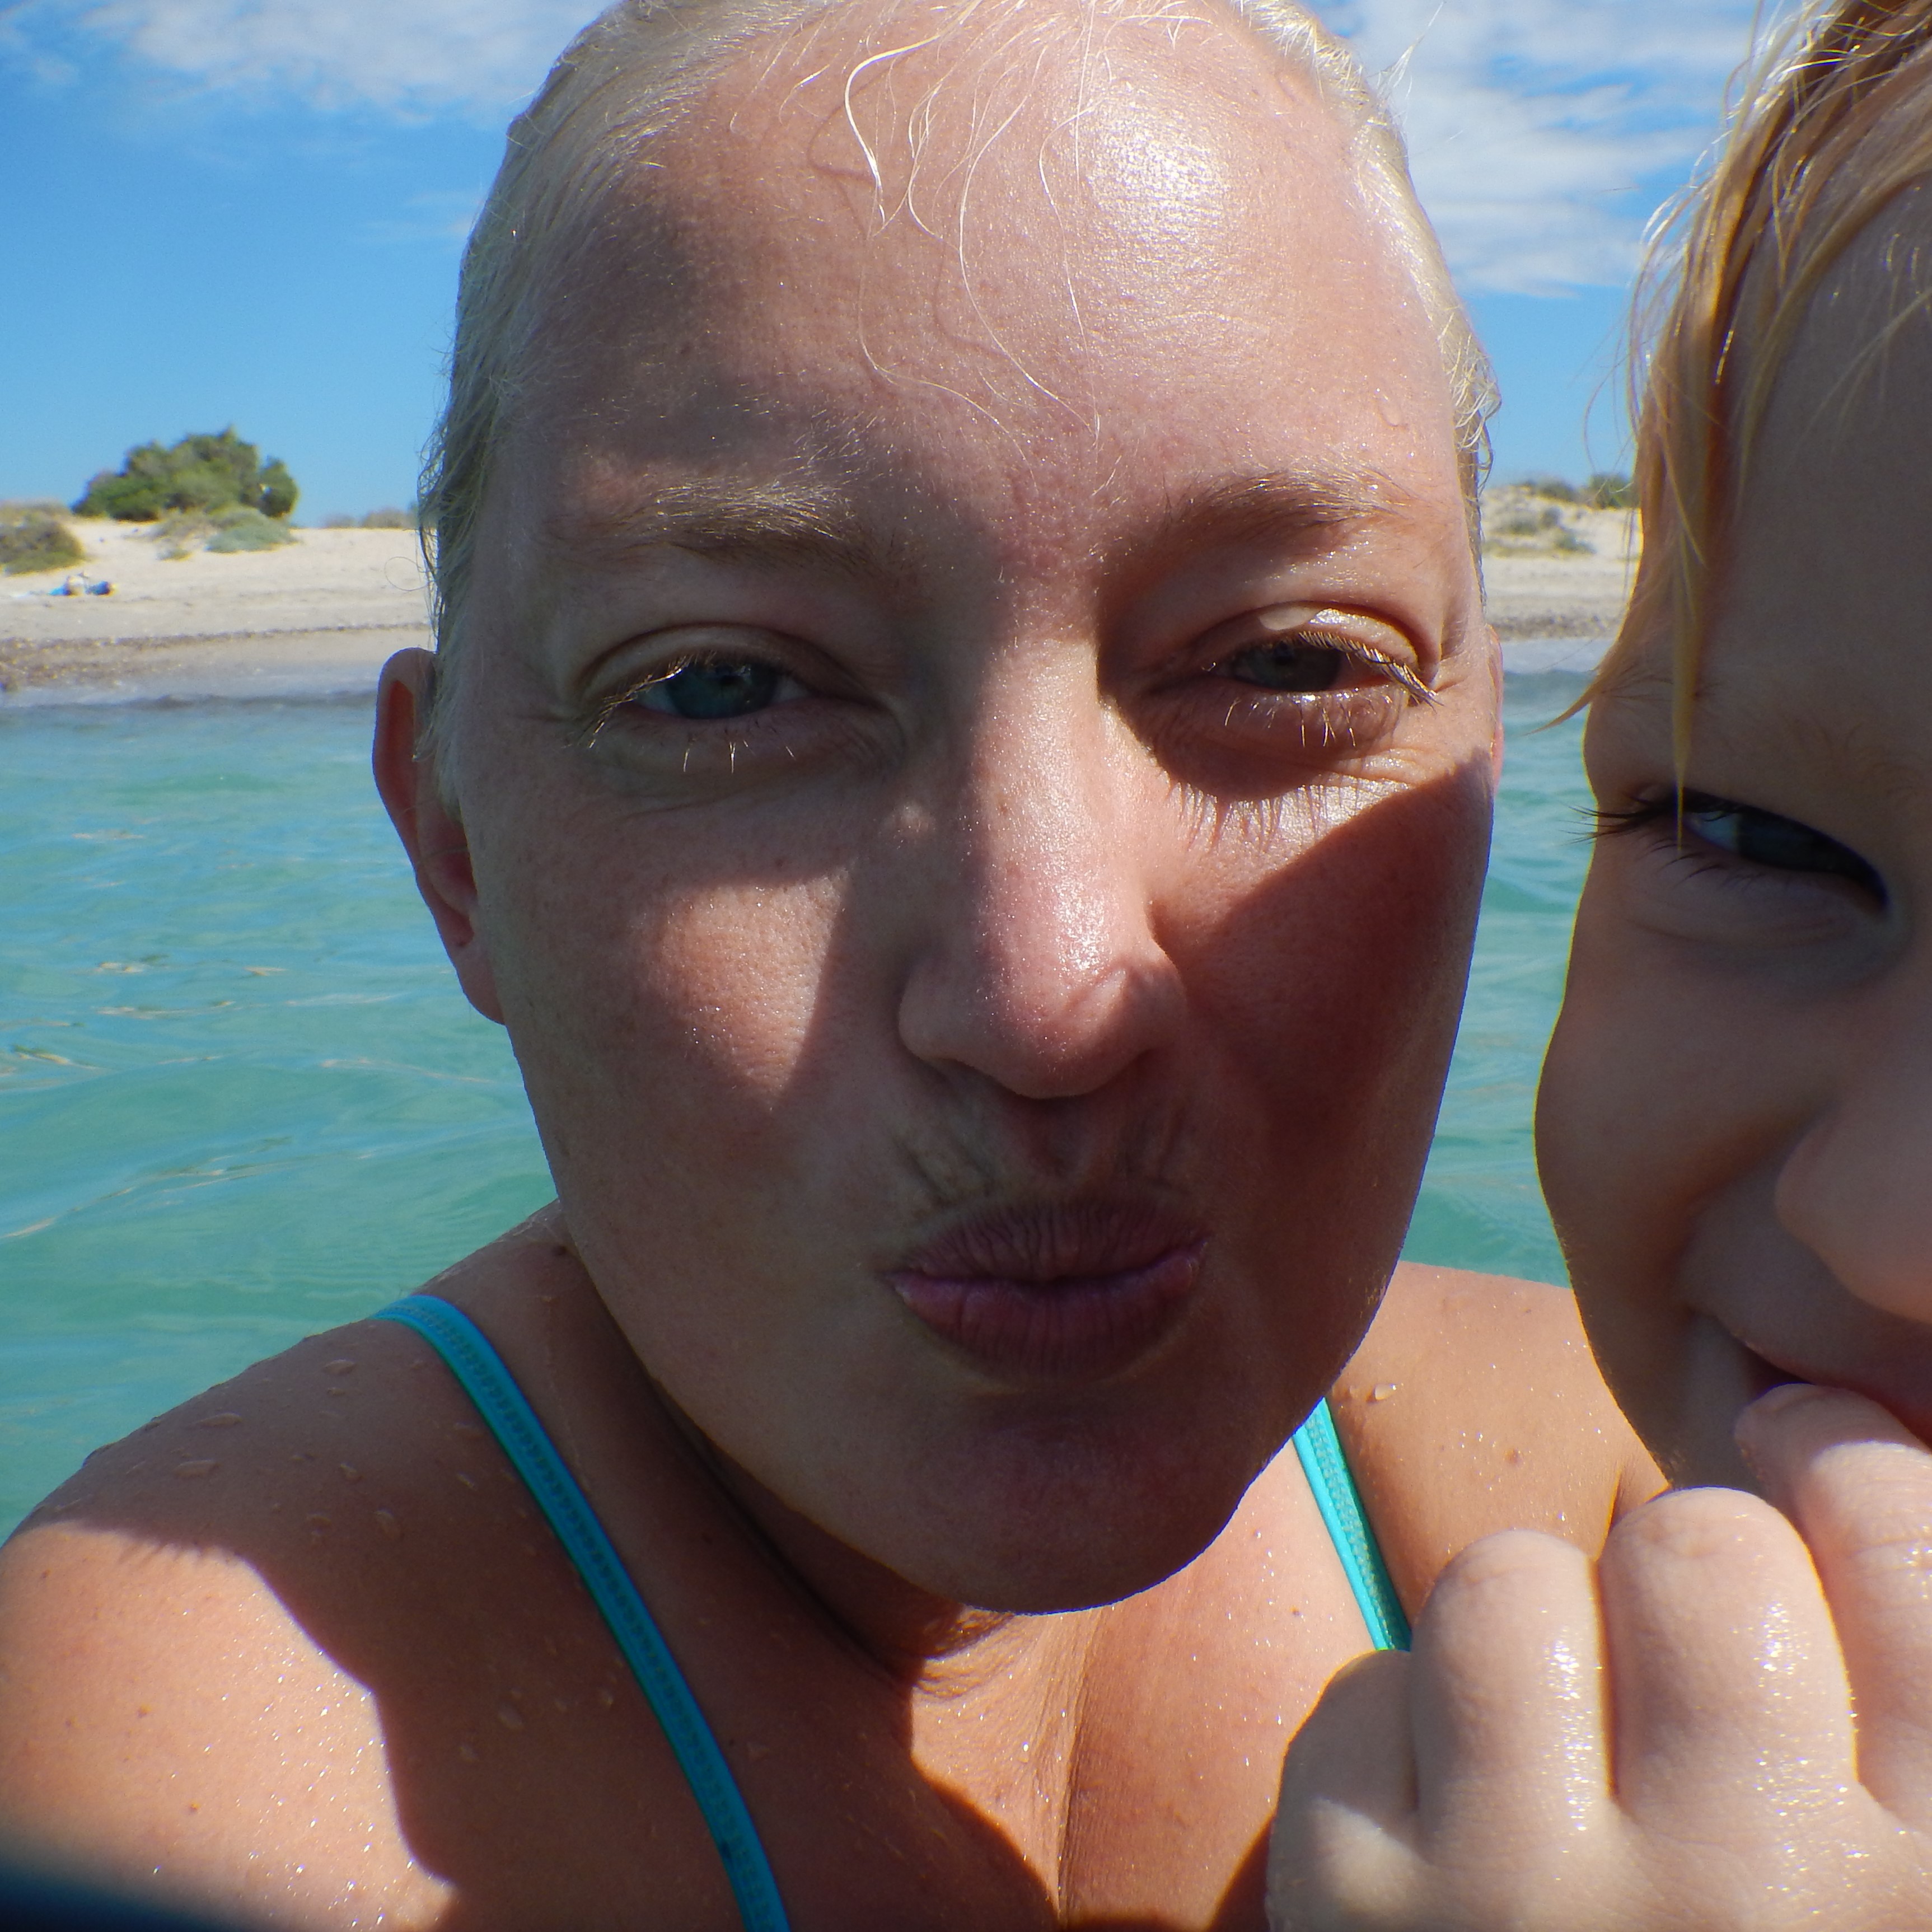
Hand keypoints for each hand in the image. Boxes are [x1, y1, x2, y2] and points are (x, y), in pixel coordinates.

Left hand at [1268, 1384, 1931, 1928]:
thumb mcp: (1895, 1872)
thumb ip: (1891, 1700)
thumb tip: (1811, 1424)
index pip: (1901, 1532)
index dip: (1839, 1464)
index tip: (1801, 1465)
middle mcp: (1757, 1896)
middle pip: (1693, 1545)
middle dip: (1682, 1579)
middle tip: (1679, 1684)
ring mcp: (1538, 1908)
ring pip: (1506, 1585)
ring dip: (1528, 1642)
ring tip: (1557, 1763)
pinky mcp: (1360, 1915)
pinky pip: (1366, 1695)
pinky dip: (1399, 1747)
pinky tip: (1454, 1843)